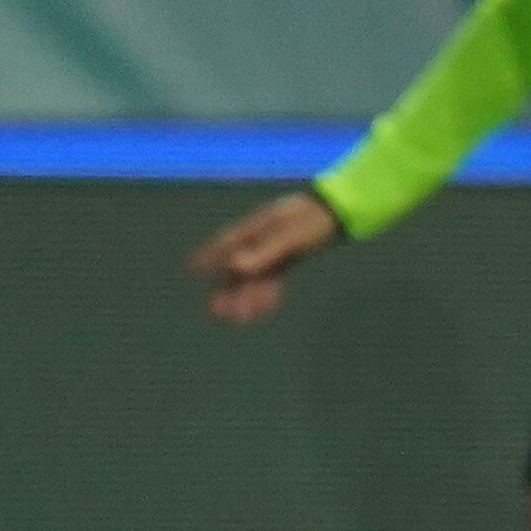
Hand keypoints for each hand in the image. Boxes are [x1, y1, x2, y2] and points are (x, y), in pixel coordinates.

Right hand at [187, 188, 340, 322]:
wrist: (340, 212)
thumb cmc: (312, 219)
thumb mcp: (289, 238)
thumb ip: (263, 253)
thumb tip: (235, 267)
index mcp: (256, 228)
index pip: (226, 243)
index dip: (209, 256)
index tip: (191, 269)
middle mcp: (262, 238)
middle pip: (239, 266)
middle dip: (228, 289)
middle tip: (217, 311)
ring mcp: (275, 247)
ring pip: (256, 276)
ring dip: (247, 296)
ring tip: (240, 319)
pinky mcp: (289, 255)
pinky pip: (273, 277)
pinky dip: (268, 292)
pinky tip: (265, 308)